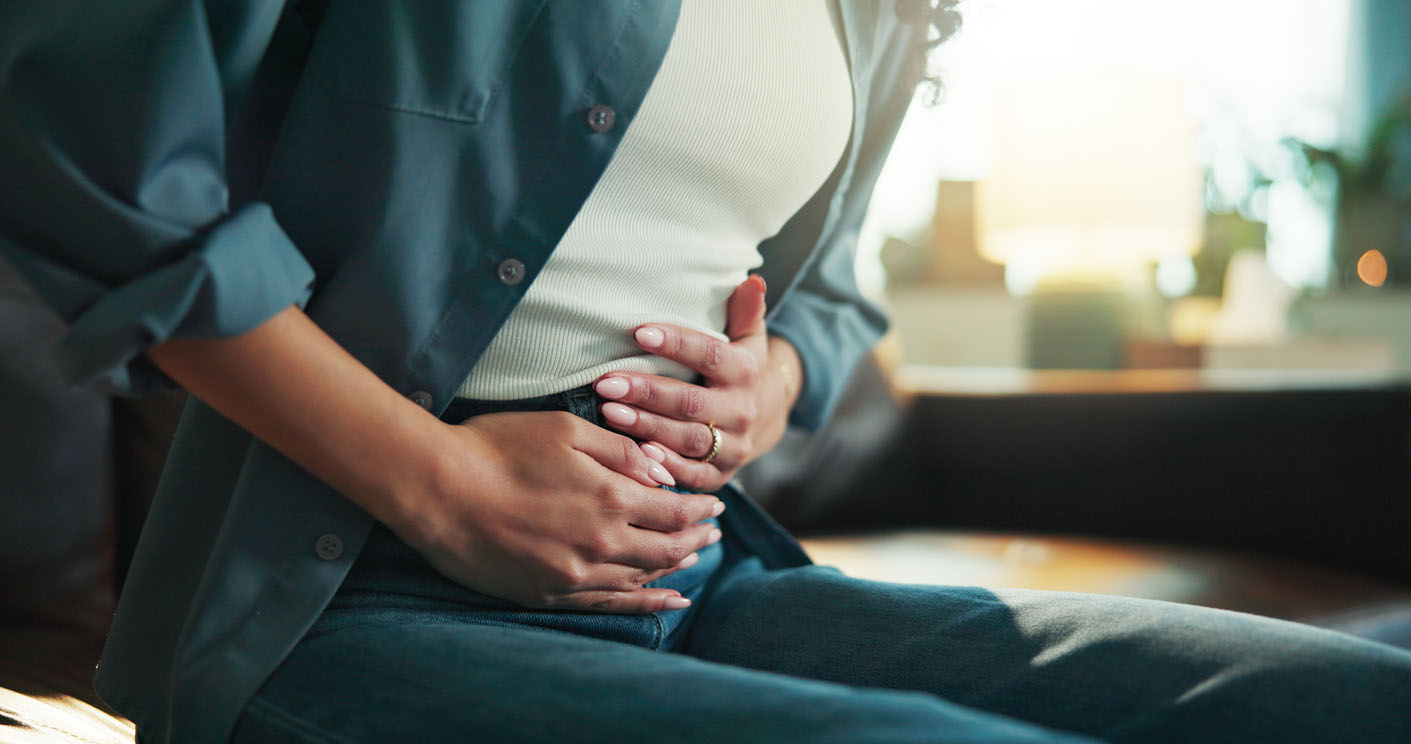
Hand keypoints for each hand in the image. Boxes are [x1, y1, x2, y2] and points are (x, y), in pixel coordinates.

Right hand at [394, 410, 724, 613]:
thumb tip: (662, 475)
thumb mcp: (566, 430)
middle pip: (666, 550)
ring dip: (673, 570)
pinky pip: (610, 603)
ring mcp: (575, 575)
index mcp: (611, 499)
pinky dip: (644, 604)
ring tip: (692, 559)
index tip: (716, 505)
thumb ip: (621, 451)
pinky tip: (665, 602)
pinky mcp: (548, 593)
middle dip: (695, 540)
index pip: (674, 511)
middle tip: (713, 532)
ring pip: (642, 579)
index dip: (700, 510)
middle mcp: (601, 544)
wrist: (437, 490)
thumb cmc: (498, 447)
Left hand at [593, 276, 802, 491]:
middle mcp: (742, 411)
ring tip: (609, 412)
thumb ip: (745, 310)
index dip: (676, 344)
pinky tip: (636, 454)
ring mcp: (732, 446)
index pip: (709, 355)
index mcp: (745, 372)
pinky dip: (665, 467)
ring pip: (687, 439)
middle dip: (647, 393)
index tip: (639, 332)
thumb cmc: (739, 368)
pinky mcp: (720, 474)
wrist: (765, 417)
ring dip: (647, 427)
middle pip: (691, 402)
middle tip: (607, 382)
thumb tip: (753, 281)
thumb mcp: (748, 337)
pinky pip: (692, 475)